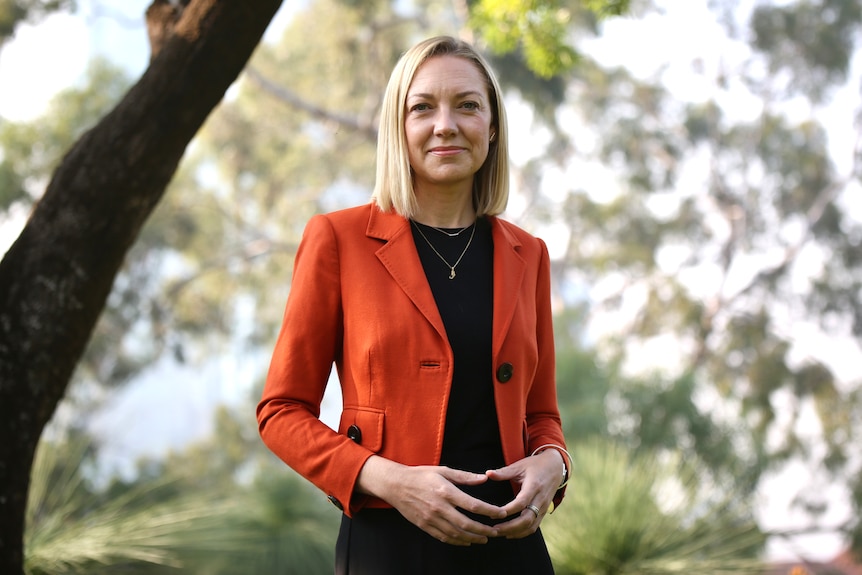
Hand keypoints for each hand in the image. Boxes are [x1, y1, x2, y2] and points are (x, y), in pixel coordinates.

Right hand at [356, 456, 507, 545]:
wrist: (396, 485)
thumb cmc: (421, 475)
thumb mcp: (443, 470)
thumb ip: (465, 476)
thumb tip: (484, 478)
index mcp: (446, 491)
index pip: (473, 505)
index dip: (489, 511)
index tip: (500, 513)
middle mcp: (439, 507)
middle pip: (466, 524)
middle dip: (483, 530)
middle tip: (496, 532)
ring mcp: (431, 518)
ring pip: (456, 534)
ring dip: (472, 538)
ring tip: (484, 538)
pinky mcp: (424, 525)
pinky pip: (444, 537)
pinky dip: (457, 541)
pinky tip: (466, 541)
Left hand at [485, 449, 562, 538]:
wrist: (555, 467)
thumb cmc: (535, 465)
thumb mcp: (520, 466)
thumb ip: (504, 472)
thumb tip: (487, 473)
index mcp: (534, 486)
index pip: (521, 502)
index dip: (508, 510)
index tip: (493, 514)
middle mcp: (540, 499)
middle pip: (527, 518)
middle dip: (510, 527)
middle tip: (494, 529)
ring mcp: (543, 507)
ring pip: (531, 526)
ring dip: (515, 532)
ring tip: (498, 533)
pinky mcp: (543, 512)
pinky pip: (534, 526)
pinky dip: (522, 533)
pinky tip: (509, 534)